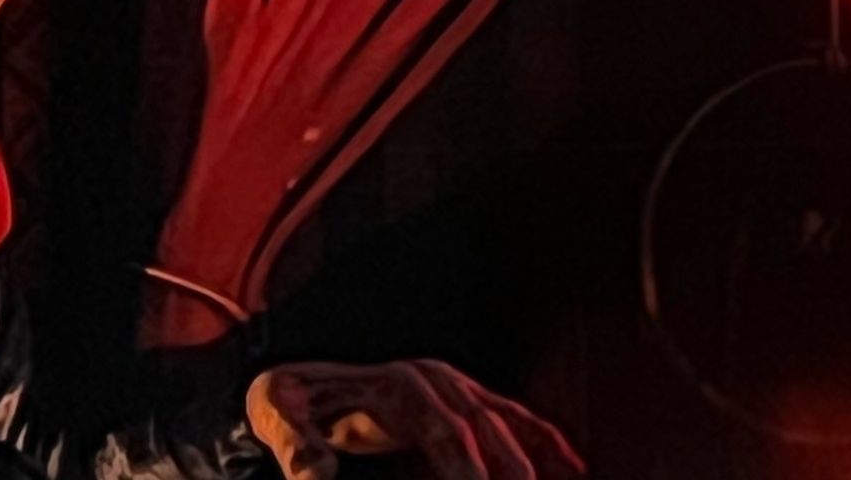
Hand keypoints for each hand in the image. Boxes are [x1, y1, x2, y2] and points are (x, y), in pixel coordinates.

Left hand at [248, 360, 584, 479]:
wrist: (301, 383)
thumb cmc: (289, 401)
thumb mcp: (275, 413)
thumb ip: (295, 446)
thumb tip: (316, 475)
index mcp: (402, 387)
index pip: (450, 435)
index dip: (470, 472)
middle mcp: (440, 381)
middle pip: (491, 434)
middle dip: (514, 475)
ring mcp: (459, 387)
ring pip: (513, 428)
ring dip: (538, 465)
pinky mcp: (468, 399)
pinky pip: (519, 422)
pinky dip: (549, 444)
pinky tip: (574, 469)